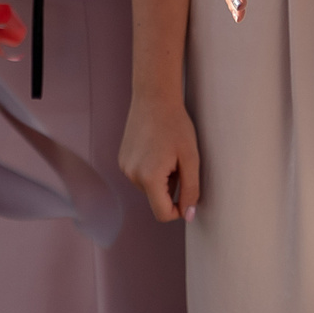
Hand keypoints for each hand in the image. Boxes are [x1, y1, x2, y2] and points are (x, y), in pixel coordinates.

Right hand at [119, 92, 202, 222]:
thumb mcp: (191, 158)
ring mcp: (124, 168)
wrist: (154, 97)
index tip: (188, 196)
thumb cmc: (176, 125)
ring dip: (161, 179)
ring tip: (168, 153)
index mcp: (149, 178)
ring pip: (148, 188)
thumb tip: (188, 215)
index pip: (162, 214)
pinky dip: (151, 170)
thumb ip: (190, 190)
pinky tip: (157, 148)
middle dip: (171, 188)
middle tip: (179, 163)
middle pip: (156, 199)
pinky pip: (140, 176)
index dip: (178, 211)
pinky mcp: (122, 160)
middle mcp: (132, 176)